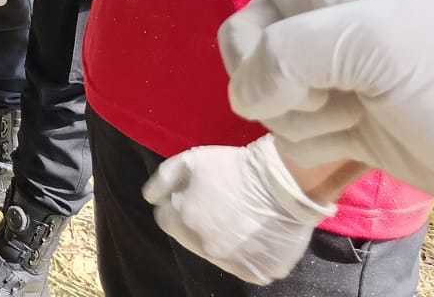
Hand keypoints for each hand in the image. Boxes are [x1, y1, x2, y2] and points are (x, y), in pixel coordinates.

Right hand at [129, 0, 433, 216]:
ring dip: (293, 113)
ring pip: (250, 90)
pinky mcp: (333, 123)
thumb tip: (253, 91)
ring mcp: (323, 72)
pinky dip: (310, 143)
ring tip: (358, 110)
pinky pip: (280, 132)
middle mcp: (313, 17)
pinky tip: (358, 139)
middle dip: (261, 70)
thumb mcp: (371, 41)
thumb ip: (287, 53)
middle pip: (234, 36)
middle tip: (326, 85)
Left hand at [143, 135, 334, 283]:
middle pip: (191, 239)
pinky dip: (249, 253)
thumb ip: (164, 180)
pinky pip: (247, 266)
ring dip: (223, 240)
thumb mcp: (191, 160)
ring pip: (218, 255)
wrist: (283, 182)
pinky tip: (256, 232)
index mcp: (184, 223)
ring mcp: (233, 263)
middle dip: (198, 223)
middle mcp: (206, 248)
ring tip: (240, 218)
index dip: (179, 204)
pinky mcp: (259, 272)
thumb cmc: (234, 168)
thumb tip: (150, 198)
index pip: (167, 220)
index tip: (196, 195)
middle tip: (221, 205)